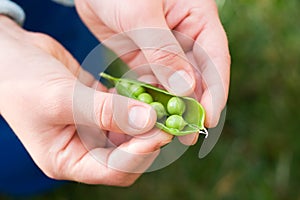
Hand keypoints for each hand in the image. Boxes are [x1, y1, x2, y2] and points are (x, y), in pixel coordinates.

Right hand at [0, 16, 171, 184]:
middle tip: (167, 118)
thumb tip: (147, 120)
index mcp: (68, 160)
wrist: (11, 57)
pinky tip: (146, 92)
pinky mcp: (99, 110)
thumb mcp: (61, 99)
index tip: (159, 131)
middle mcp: (83, 149)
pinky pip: (125, 113)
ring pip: (130, 134)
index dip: (139, 155)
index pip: (113, 170)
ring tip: (161, 104)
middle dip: (149, 139)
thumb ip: (104, 112)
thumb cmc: (22, 82)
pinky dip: (137, 104)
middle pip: (128, 156)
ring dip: (146, 121)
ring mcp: (93, 129)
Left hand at [75, 0, 229, 132]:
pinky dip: (149, 97)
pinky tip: (146, 114)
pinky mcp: (142, 55)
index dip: (214, 91)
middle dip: (192, 106)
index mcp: (197, 18)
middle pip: (195, 76)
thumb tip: (185, 89)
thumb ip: (162, 51)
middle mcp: (184, 35)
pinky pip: (150, 80)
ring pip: (172, 83)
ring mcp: (162, 48)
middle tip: (188, 135)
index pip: (214, 59)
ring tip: (167, 131)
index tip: (208, 119)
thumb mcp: (141, 14)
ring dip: (170, 106)